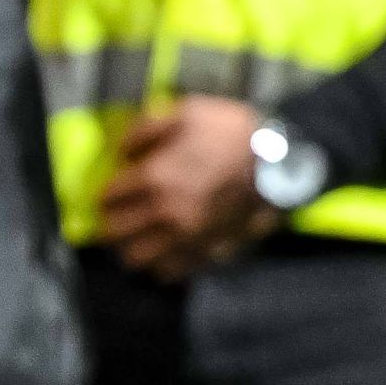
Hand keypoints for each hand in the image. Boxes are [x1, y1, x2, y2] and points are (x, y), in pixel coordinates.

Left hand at [99, 95, 276, 279]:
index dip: (104, 197)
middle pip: (118, 234)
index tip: (109, 195)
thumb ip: (143, 131)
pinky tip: (163, 253)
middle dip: (111, 225)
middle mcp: (167, 213)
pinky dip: (162, 265)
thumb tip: (121, 154)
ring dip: (131, 249)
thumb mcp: (182, 113)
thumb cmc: (230, 131)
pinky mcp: (211, 251)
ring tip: (135, 239)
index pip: (109, 201)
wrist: (281, 159)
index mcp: (155, 178)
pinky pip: (174, 271)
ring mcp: (189, 237)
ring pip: (141, 259)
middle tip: (117, 218)